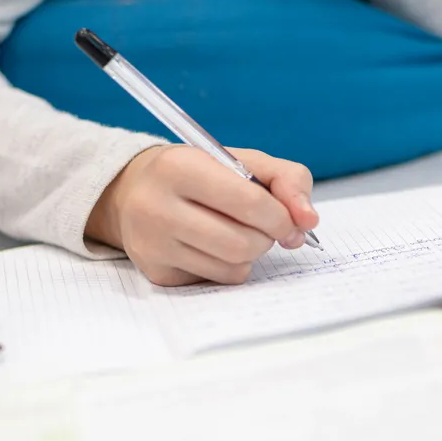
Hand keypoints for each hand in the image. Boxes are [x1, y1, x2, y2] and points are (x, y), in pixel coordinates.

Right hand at [86, 145, 319, 286]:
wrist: (133, 192)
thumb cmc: (199, 173)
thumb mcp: (241, 160)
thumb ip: (286, 179)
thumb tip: (308, 221)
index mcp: (179, 167)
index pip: (249, 203)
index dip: (282, 217)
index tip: (291, 221)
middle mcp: (157, 207)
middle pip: (243, 242)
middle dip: (268, 237)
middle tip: (265, 226)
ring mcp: (153, 245)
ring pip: (234, 266)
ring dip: (253, 253)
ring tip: (239, 232)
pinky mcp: (157, 273)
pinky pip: (219, 281)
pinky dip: (232, 266)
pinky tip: (217, 247)